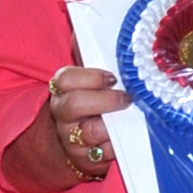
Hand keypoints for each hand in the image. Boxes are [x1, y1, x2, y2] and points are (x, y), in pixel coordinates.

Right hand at [3, 66, 127, 192]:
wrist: (82, 143)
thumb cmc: (93, 103)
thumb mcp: (90, 80)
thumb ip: (91, 55)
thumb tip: (84, 32)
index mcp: (62, 90)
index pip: (66, 79)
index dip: (91, 77)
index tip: (113, 78)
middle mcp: (63, 113)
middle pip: (75, 103)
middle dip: (105, 100)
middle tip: (126, 99)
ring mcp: (73, 138)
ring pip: (91, 131)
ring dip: (113, 126)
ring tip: (130, 120)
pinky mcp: (86, 159)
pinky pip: (104, 153)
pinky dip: (119, 146)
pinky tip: (128, 139)